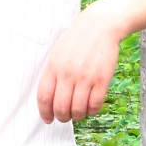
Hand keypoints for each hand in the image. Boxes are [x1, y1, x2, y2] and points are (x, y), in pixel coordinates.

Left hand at [36, 5, 121, 123]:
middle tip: (65, 117)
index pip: (44, 98)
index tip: (48, 119)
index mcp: (53, 67)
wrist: (100, 25)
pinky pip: (95, 105)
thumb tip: (49, 100)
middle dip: (62, 117)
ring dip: (77, 116)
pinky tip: (90, 107)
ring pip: (78, 110)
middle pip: (60, 108)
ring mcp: (86, 77)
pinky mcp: (102, 79)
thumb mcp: (57, 54)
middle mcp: (68, 74)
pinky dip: (91, 111)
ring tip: (78, 113)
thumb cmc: (77, 41)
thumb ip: (52, 75)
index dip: (45, 113)